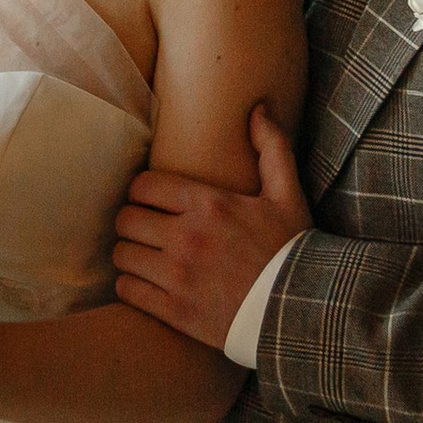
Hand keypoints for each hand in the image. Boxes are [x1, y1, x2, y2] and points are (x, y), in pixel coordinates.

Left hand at [112, 106, 309, 351]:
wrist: (300, 313)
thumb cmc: (292, 251)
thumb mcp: (287, 195)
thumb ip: (272, 148)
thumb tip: (257, 109)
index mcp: (208, 205)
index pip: (143, 186)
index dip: (142, 191)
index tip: (151, 199)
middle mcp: (187, 238)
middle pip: (126, 219)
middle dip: (133, 220)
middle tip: (145, 227)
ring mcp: (178, 276)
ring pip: (122, 254)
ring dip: (130, 252)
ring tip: (144, 254)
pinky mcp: (174, 311)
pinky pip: (127, 290)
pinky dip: (131, 285)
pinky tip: (147, 283)